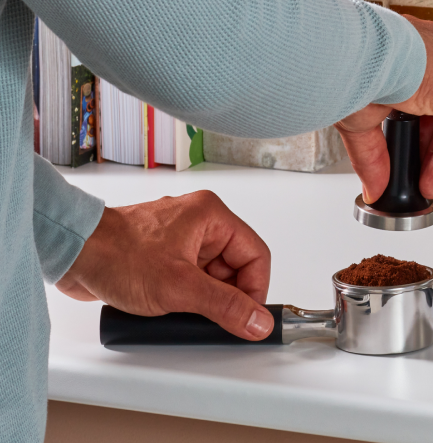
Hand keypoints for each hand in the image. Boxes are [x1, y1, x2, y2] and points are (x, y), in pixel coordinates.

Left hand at [57, 191, 272, 340]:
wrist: (69, 254)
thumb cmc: (115, 255)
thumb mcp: (180, 288)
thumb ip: (226, 307)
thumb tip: (259, 321)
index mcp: (211, 216)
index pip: (256, 255)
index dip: (255, 290)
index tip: (248, 317)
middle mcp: (198, 223)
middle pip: (235, 267)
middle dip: (226, 296)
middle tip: (213, 318)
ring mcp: (179, 240)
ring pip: (211, 275)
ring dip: (202, 298)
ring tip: (183, 311)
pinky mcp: (161, 256)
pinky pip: (188, 279)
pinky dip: (184, 297)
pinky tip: (169, 308)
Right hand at [336, 14, 432, 202]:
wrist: (357, 52)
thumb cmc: (350, 64)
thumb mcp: (360, 115)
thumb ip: (372, 153)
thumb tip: (372, 186)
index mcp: (417, 44)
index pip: (428, 87)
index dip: (418, 124)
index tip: (407, 148)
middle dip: (429, 142)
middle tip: (414, 169)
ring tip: (422, 180)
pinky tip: (428, 179)